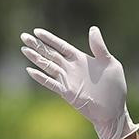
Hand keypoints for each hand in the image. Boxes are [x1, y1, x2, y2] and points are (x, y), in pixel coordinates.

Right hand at [20, 26, 138, 138]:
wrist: (114, 110)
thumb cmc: (115, 87)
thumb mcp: (110, 63)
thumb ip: (99, 47)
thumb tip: (92, 28)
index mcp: (81, 58)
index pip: (61, 46)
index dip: (49, 39)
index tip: (37, 31)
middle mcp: (71, 68)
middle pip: (50, 54)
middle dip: (37, 45)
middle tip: (23, 36)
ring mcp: (68, 80)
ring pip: (48, 66)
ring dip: (36, 58)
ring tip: (24, 50)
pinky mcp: (67, 92)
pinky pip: (51, 83)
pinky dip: (41, 77)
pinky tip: (30, 70)